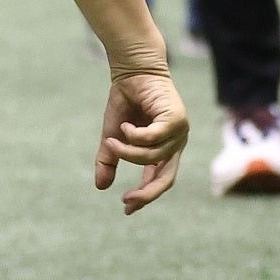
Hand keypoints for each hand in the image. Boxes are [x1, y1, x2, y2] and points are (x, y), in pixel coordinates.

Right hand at [95, 66, 189, 213]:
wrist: (133, 70)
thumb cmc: (126, 101)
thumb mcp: (113, 136)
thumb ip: (109, 160)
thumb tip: (100, 186)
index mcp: (163, 149)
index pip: (159, 179)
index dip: (145, 196)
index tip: (126, 209)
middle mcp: (175, 143)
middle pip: (167, 177)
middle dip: (147, 192)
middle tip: (127, 200)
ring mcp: (179, 132)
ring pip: (153, 157)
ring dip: (128, 154)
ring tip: (111, 143)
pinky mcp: (176, 119)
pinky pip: (153, 138)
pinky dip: (135, 137)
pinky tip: (125, 128)